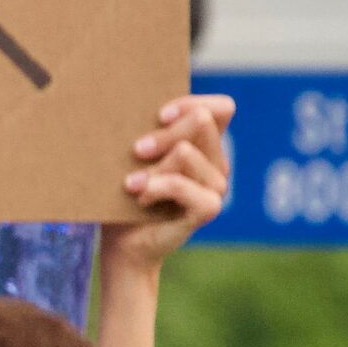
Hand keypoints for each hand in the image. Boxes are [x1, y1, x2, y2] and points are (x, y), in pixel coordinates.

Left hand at [103, 95, 235, 276]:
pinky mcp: (209, 207)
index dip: (192, 104)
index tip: (159, 117)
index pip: (222, 108)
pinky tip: (142, 198)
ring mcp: (217, 185)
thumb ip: (151, 130)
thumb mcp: (138, 154)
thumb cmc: (126, 192)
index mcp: (207, 144)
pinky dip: (155, 187)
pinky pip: (179, 183)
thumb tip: (140, 105)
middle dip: (161, 134)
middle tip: (136, 152)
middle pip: (200, 121)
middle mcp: (218, 162)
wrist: (125, 242)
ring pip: (185, 152)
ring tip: (132, 185)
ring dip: (151, 166)